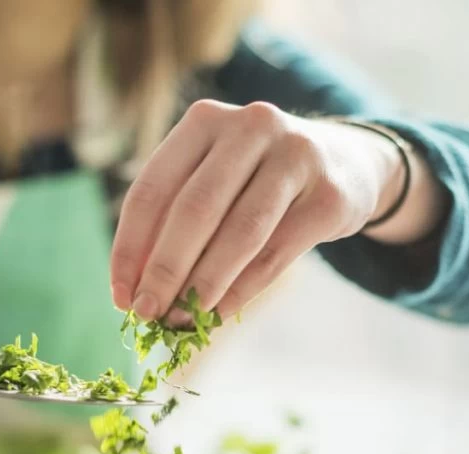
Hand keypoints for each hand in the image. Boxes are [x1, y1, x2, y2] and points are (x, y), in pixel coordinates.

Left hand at [110, 100, 424, 322]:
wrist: (348, 163)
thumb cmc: (259, 179)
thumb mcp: (215, 177)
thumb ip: (175, 220)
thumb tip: (136, 290)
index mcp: (206, 119)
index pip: (153, 188)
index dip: (131, 247)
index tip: (120, 296)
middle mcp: (252, 126)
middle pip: (195, 209)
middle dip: (164, 269)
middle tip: (147, 313)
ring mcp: (296, 156)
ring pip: (240, 233)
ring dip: (204, 285)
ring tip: (182, 320)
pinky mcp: (330, 195)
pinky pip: (277, 253)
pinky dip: (243, 290)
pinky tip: (220, 313)